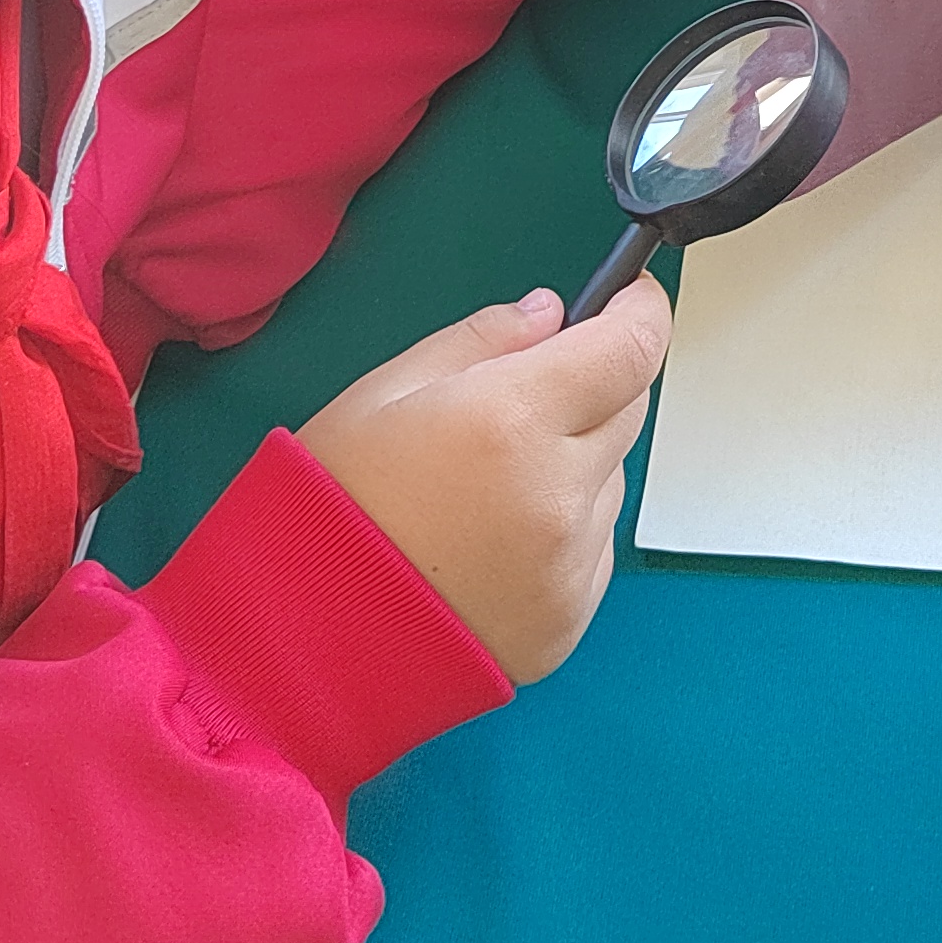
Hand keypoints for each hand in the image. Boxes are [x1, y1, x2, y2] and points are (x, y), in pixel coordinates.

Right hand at [300, 282, 670, 681]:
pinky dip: (562, 529)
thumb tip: (551, 315)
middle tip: (524, 396)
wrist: (300, 642)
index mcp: (513, 421)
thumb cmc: (326, 507)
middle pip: (628, 409)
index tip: (630, 300)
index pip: (632, 350)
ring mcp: (570, 564)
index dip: (641, 313)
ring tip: (484, 485)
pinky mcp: (569, 619)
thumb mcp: (385, 392)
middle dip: (594, 384)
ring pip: (609, 480)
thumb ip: (483, 340)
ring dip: (574, 462)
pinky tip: (490, 540)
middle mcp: (558, 494)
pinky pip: (593, 546)